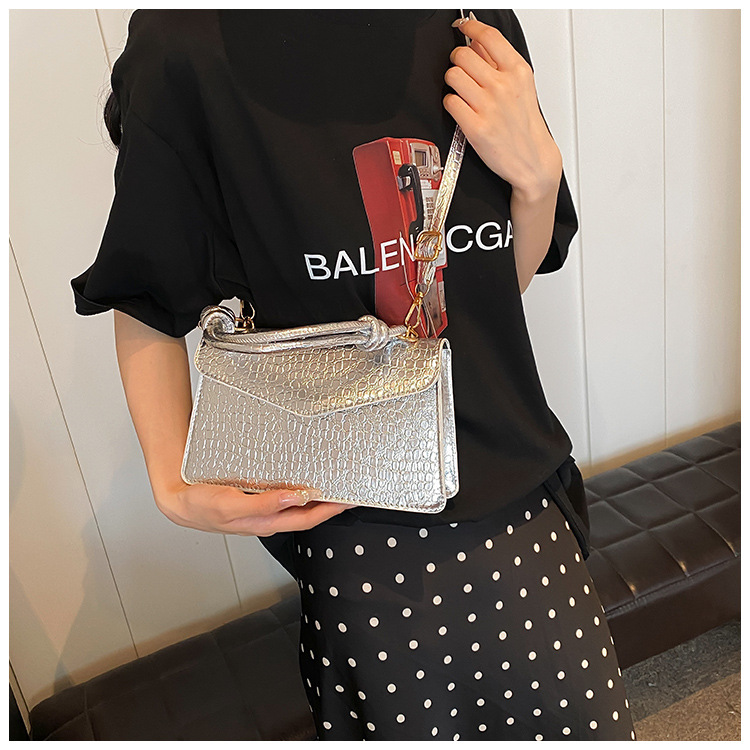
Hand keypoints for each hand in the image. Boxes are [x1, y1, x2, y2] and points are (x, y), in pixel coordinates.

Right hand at [154, 481, 356, 536]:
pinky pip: (284, 496)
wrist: (178, 499)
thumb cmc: (201, 506)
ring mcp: (262, 510)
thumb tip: (295, 498)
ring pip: (297, 506)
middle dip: (331, 505)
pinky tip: (303, 480)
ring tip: (334, 485)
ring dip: (317, 498)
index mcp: (265, 522)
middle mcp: (268, 518)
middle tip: (350, 491)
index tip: (348, 500)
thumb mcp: (231, 506)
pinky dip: (299, 490)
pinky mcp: (255, 499)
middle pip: (307, 514)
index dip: (329, 511)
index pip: (307, 519)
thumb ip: (264, 504)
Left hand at [444, 15, 561, 200]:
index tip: (462, 26)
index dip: (470, 27)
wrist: (532, 161)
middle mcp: (503, 86)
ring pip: (452, 76)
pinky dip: (451, 104)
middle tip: (462, 71)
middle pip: (462, 55)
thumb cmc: (525, 127)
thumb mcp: (522, 88)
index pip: (488, 37)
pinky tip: (461, 110)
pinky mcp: (475, 127)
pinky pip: (450, 102)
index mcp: (517, 71)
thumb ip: (500, 64)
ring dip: (452, 82)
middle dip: (457, 61)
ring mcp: (488, 106)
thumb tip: (477, 44)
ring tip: (462, 92)